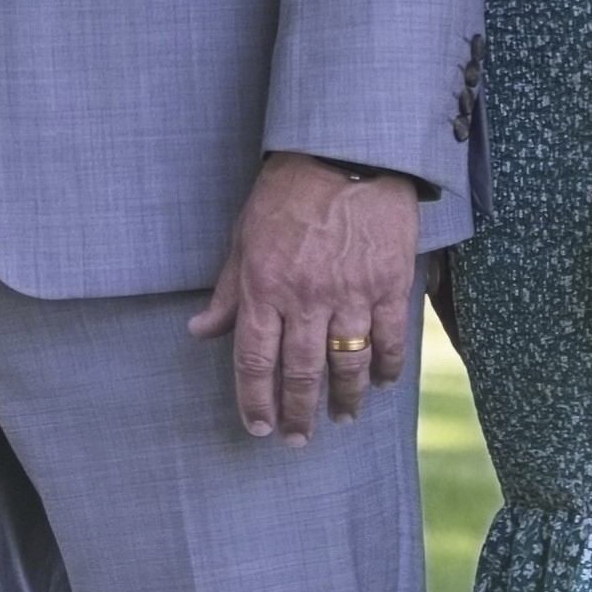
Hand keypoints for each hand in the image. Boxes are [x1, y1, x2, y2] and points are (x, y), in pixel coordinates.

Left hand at [189, 152, 421, 440]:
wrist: (346, 152)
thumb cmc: (288, 192)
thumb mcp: (244, 236)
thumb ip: (228, 290)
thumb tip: (200, 332)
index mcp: (265, 287)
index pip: (255, 361)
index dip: (255, 401)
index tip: (259, 427)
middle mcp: (306, 298)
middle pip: (302, 373)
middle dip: (299, 413)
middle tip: (298, 439)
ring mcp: (352, 293)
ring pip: (348, 364)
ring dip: (344, 399)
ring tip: (341, 418)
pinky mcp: (390, 283)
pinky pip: (390, 339)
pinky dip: (386, 367)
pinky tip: (382, 384)